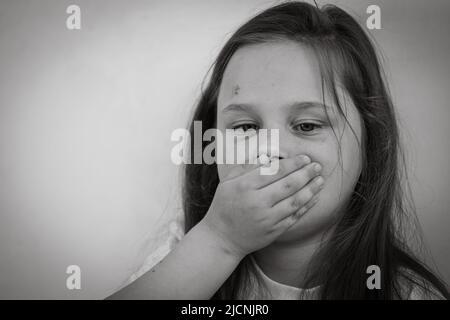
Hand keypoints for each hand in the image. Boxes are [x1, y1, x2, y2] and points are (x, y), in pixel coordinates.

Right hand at [201, 155, 323, 257]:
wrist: (221, 238)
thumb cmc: (224, 206)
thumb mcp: (228, 182)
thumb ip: (247, 167)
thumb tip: (268, 156)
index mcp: (245, 186)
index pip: (274, 171)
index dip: (293, 163)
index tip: (304, 158)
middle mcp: (257, 202)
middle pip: (288, 185)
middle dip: (306, 174)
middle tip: (317, 166)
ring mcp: (267, 218)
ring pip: (295, 201)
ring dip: (311, 189)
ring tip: (320, 180)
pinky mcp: (274, 231)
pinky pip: (294, 217)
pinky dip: (307, 206)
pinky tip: (314, 197)